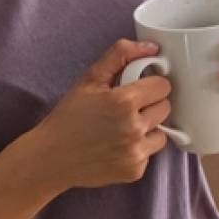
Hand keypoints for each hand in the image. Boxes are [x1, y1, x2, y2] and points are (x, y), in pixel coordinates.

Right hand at [23, 39, 174, 192]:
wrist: (52, 157)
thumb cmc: (69, 116)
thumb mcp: (90, 79)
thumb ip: (120, 55)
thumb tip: (151, 48)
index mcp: (124, 102)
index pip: (163, 86)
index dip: (150, 84)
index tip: (137, 88)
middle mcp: (134, 128)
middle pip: (165, 107)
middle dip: (150, 104)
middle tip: (127, 107)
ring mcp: (136, 152)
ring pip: (162, 132)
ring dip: (148, 128)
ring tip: (123, 127)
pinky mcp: (135, 170)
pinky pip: (150, 152)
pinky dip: (139, 148)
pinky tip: (118, 145)